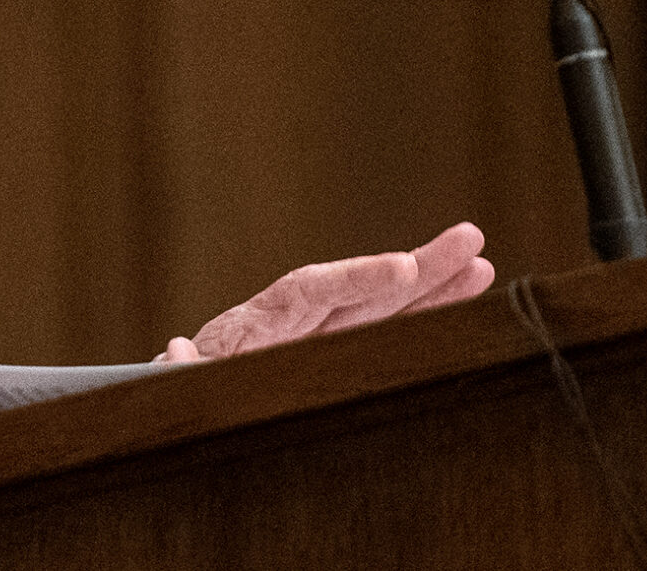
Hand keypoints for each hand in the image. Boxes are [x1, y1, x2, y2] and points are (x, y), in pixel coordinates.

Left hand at [153, 221, 493, 362]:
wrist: (170, 407)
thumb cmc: (171, 396)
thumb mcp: (166, 386)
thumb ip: (178, 371)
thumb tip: (177, 350)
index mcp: (251, 327)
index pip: (309, 293)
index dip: (357, 281)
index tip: (402, 269)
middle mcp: (288, 325)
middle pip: (357, 291)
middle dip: (414, 269)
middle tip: (470, 239)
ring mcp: (311, 341)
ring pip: (378, 311)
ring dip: (430, 289)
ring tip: (480, 261)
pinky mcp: (325, 362)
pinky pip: (379, 339)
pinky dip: (418, 323)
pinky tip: (461, 302)